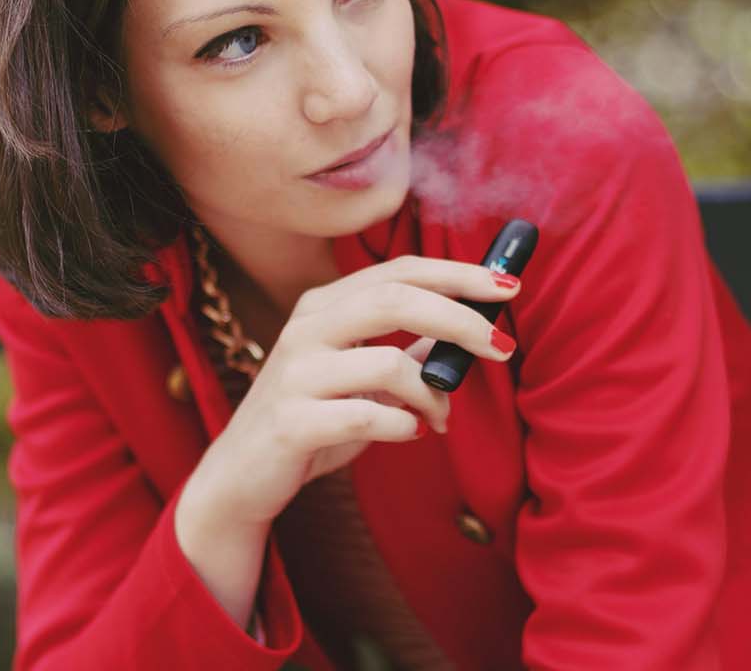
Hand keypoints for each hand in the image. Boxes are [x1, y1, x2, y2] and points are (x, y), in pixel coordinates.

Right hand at [186, 254, 521, 528]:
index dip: (457, 273)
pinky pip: (366, 418)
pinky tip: (409, 434)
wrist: (240, 478)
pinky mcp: (291, 422)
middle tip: (504, 347)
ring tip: (440, 417)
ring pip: (386, 363)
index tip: (509, 285)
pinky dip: (401, 426)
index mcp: (324, 306)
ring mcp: (295, 374)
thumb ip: (404, 353)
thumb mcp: (359, 379)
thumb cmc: (311, 421)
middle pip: (395, 299)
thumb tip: (468, 332)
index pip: (398, 271)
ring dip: (432, 394)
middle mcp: (306, 328)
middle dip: (460, 319)